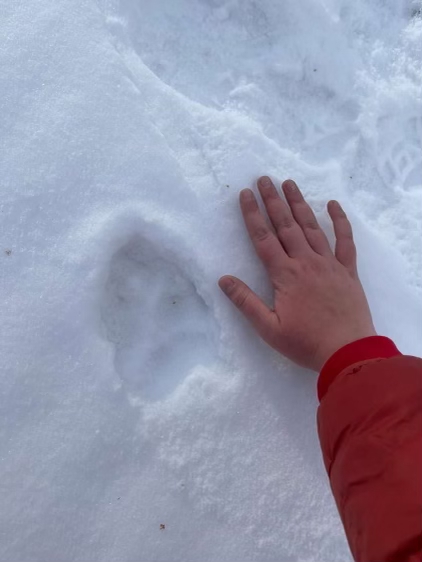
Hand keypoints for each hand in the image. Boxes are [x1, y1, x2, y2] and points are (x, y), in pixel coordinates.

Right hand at [219, 177, 376, 370]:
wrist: (348, 352)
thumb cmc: (305, 343)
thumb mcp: (269, 328)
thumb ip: (245, 302)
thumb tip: (223, 279)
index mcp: (285, 275)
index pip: (263, 238)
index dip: (252, 215)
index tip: (245, 194)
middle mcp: (306, 262)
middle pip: (286, 225)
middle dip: (273, 201)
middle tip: (264, 179)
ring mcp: (329, 264)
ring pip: (312, 227)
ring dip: (299, 204)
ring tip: (289, 183)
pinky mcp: (348, 270)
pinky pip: (345, 241)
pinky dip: (340, 221)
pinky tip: (333, 205)